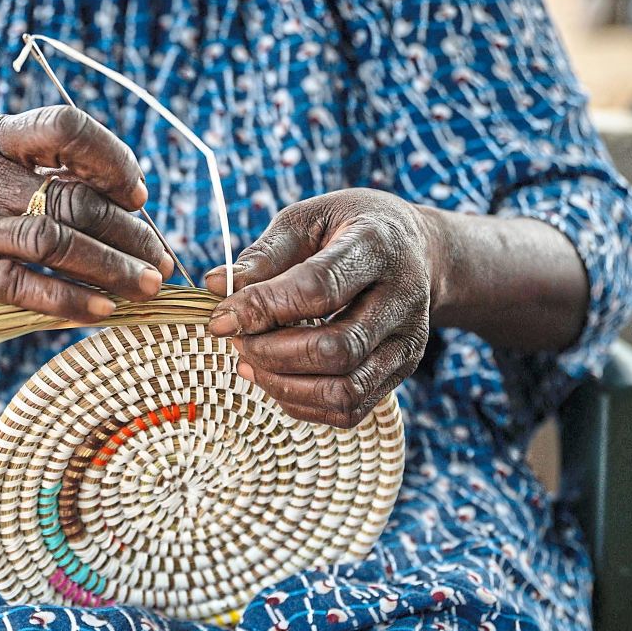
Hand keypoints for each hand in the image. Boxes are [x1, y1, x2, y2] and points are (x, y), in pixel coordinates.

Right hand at [0, 106, 171, 319]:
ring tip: (145, 287)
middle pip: (68, 197)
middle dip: (128, 233)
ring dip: (109, 268)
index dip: (111, 157)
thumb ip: (55, 180)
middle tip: (161, 262)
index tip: (138, 195)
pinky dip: (68, 300)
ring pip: (50, 242)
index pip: (63, 126)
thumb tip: (139, 211)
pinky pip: (19, 287)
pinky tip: (102, 310)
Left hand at [205, 189, 443, 427]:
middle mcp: (402, 299)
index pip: (319, 289)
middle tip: (237, 342)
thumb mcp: (307, 221)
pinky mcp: (400, 370)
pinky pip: (349, 409)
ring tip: (250, 363)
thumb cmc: (348, 230)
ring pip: (345, 390)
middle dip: (272, 354)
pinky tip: (276, 378)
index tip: (221, 318)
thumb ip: (265, 254)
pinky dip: (303, 404)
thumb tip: (216, 285)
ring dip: (285, 385)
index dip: (263, 308)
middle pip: (336, 349)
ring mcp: (406, 342)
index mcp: (376, 246)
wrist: (416, 250)